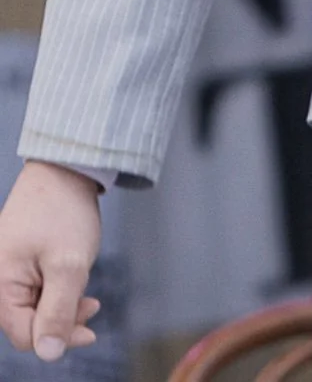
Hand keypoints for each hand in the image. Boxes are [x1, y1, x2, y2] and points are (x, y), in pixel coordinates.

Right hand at [0, 162, 101, 361]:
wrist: (65, 167)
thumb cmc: (64, 211)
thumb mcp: (68, 265)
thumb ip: (57, 312)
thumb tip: (48, 354)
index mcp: (0, 284)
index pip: (25, 335)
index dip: (58, 337)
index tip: (91, 331)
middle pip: (29, 322)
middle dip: (62, 319)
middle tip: (92, 305)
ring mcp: (9, 268)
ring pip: (36, 305)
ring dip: (63, 304)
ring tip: (86, 289)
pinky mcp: (20, 259)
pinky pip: (37, 287)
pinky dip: (59, 288)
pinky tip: (76, 279)